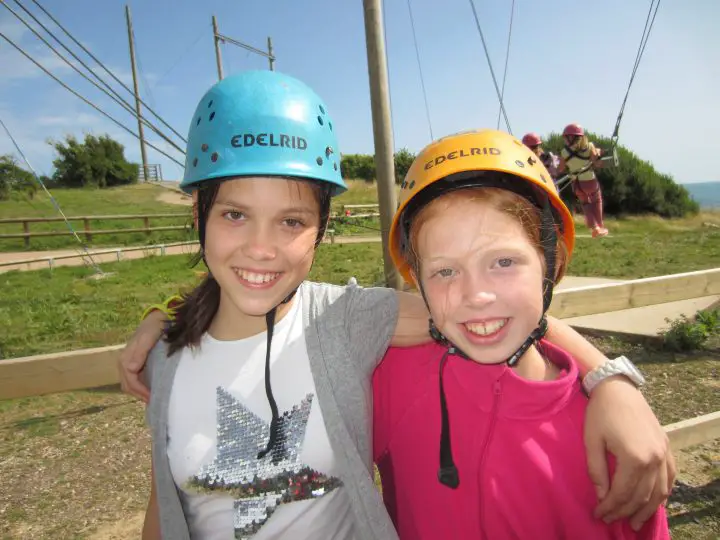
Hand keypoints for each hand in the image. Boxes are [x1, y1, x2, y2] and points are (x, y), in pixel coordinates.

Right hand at [117, 310, 166, 402]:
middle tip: (154, 402)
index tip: (152, 398)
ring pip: (129, 383)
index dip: (140, 391)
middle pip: (128, 385)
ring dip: (139, 392)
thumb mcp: (149, 336)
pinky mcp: (136, 361)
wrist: (159, 317)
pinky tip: (150, 389)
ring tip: (153, 398)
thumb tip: (130, 368)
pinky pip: (134, 378)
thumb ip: (140, 351)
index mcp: (126, 358)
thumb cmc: (156, 326)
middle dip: (139, 395)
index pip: (130, 381)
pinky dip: (140, 386)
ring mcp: (129, 361)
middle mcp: (124, 361)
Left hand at [584, 376, 674, 530]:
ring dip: (647, 509)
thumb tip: (602, 497)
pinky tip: (655, 501)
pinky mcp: (666, 447)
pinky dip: (663, 492)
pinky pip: (670, 476)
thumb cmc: (600, 413)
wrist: (617, 388)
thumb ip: (597, 471)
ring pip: (659, 491)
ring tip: (634, 522)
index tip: (598, 514)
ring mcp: (664, 453)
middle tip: (610, 520)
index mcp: (634, 458)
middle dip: (624, 511)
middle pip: (641, 496)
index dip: (610, 507)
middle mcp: (654, 458)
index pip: (622, 493)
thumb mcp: (592, 442)